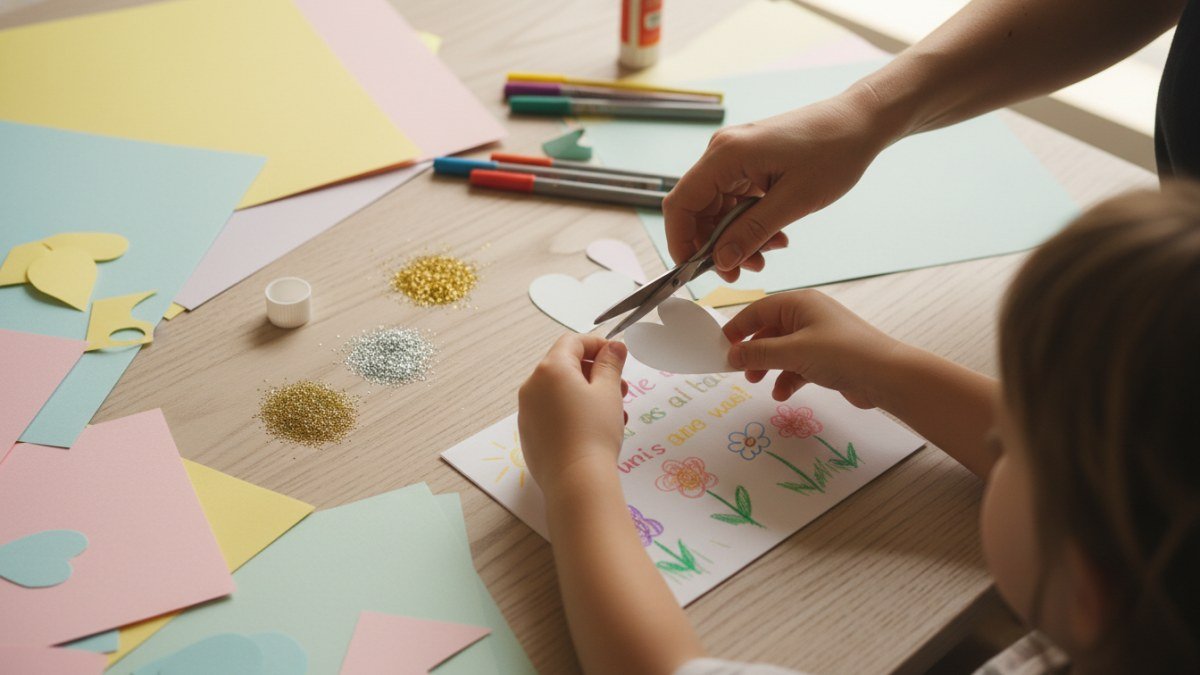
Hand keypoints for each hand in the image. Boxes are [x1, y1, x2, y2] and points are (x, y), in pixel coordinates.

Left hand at [518, 335, 628, 491]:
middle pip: (565, 366)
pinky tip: (595, 430)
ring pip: (560, 392)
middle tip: (621, 389)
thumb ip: (610, 363)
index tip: (618, 357)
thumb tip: (614, 346)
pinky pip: (552, 413)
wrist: (576, 480)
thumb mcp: (609, 391)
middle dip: (596, 373)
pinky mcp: (529, 434)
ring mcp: (527, 411)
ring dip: (588, 395)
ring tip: (615, 414)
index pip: (572, 342)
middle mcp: (532, 386)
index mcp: (550, 369)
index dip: (597, 344)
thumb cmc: (595, 431)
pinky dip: (573, 412)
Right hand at [662, 86, 893, 282]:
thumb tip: (721, 260)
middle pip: (696, 209)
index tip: (695, 270)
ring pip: (716, 210)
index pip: (681, 204)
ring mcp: (735, 157)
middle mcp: (723, 152)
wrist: (859, 122)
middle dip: (714, 245)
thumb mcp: (793, 202)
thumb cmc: (833, 152)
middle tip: (740, 271)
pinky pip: (734, 201)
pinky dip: (747, 223)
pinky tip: (773, 237)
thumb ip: (752, 232)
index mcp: (726, 155)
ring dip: (735, 238)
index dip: (681, 241)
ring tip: (766, 255)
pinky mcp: (748, 163)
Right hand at [724, 290, 903, 408]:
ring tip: (757, 382)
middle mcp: (809, 316)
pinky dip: (787, 378)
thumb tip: (731, 355)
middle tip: (738, 369)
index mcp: (801, 303)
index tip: (721, 347)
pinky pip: (798, 365)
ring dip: (768, 366)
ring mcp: (819, 338)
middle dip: (753, 351)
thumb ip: (759, 354)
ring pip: (782, 350)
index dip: (738, 327)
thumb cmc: (841, 354)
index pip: (759, 309)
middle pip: (769, 330)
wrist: (886, 376)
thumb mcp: (794, 352)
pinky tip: (782, 394)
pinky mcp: (827, 359)